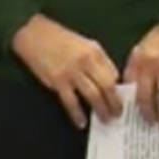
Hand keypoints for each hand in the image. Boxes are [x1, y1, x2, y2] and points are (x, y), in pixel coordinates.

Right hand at [11, 13, 122, 128]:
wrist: (35, 35)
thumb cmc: (61, 39)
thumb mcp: (86, 44)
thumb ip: (99, 60)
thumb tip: (112, 78)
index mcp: (96, 52)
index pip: (113, 74)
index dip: (119, 88)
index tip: (123, 98)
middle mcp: (86, 62)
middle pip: (106, 86)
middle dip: (115, 102)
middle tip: (119, 114)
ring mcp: (71, 73)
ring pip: (91, 95)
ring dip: (100, 109)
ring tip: (106, 120)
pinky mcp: (57, 82)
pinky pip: (70, 102)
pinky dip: (77, 114)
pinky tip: (82, 123)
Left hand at [122, 24, 158, 127]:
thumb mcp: (140, 50)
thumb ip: (134, 69)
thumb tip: (129, 92)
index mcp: (137, 61)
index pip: (129, 87)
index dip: (127, 103)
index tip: (127, 116)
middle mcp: (150, 66)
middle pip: (145, 96)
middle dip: (146, 113)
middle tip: (147, 125)